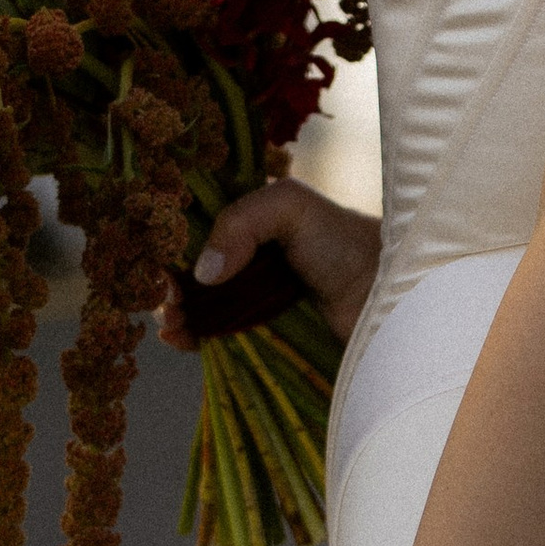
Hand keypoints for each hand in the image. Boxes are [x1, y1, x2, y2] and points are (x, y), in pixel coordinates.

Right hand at [160, 173, 379, 350]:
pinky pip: (220, 339)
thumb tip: (203, 274)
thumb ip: (240, 221)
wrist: (388, 296)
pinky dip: (195, 339)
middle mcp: (252, 259)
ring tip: (171, 322)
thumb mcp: (290, 206)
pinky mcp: (265, 337)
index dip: (172, 246)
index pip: (197, 230)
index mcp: (254, 223)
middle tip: (166, 299)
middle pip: (193, 272)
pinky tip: (180, 339)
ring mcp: (257, 300)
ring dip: (176, 314)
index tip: (156, 262)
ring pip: (202, 307)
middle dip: (169, 285)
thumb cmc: (344, 242)